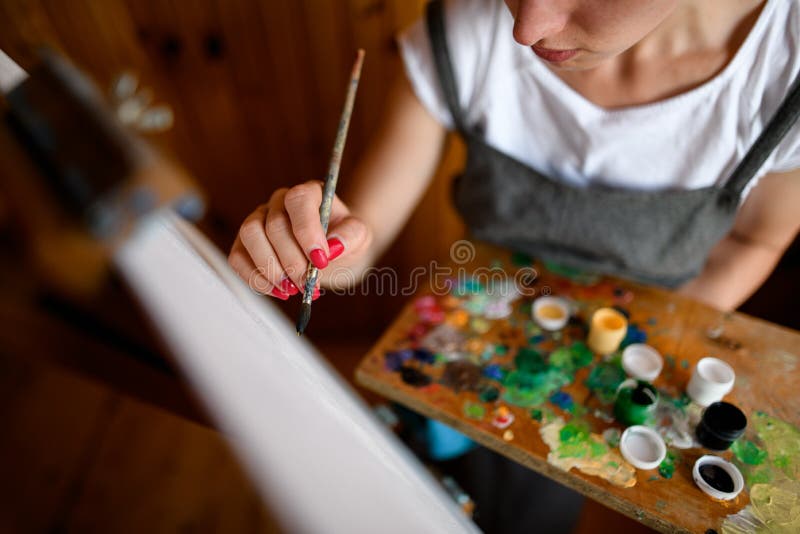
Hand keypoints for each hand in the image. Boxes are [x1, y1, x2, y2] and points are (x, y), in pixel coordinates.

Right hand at [228, 180, 371, 298]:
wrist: (330, 254)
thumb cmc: (342, 241)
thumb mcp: (359, 237)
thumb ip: (352, 237)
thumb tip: (333, 247)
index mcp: (309, 194)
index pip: (299, 201)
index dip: (307, 231)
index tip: (321, 260)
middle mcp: (279, 202)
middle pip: (274, 225)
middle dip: (292, 261)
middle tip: (308, 284)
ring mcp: (258, 220)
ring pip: (250, 236)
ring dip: (270, 268)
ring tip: (291, 289)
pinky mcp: (244, 244)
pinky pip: (237, 258)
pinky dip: (255, 279)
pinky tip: (278, 291)